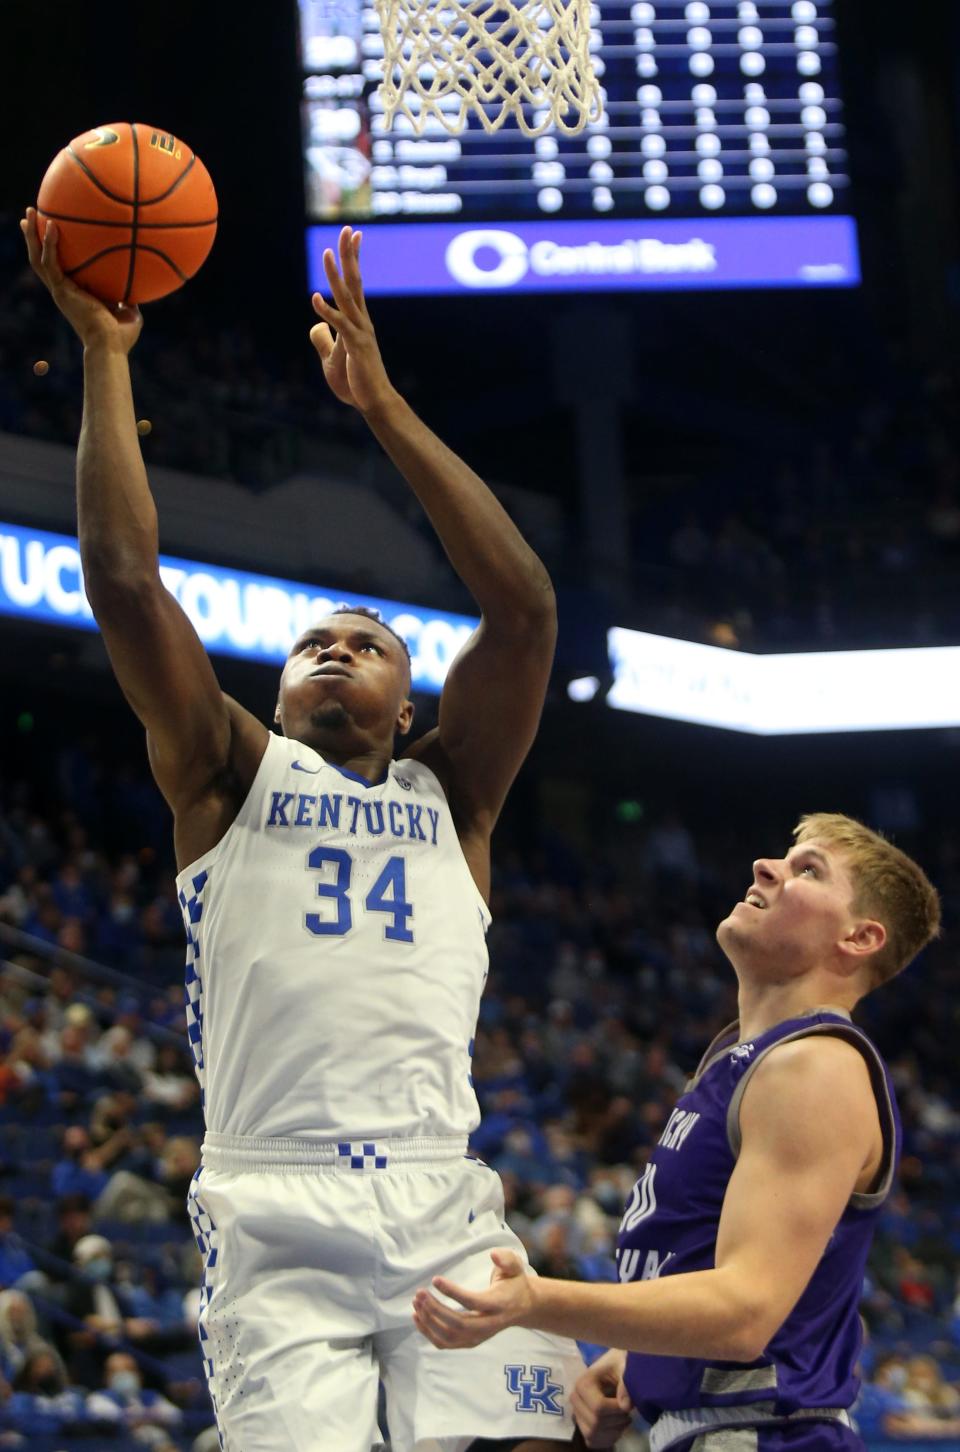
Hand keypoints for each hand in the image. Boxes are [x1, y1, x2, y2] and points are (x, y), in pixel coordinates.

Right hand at [20, 209, 142, 351]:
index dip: (52, 253)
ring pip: (38, 258)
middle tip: (30, 217)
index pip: (58, 270)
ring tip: (30, 212)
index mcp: (74, 295)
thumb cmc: (121, 337)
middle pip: (41, 260)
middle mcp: (63, 291)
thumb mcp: (129, 313)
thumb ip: (130, 299)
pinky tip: (52, 224)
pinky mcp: (61, 290)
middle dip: (34, 238)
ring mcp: (60, 290)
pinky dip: (50, 242)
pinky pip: (51, 261)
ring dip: (32, 235)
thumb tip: (141, 289)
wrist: (110, 346)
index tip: (52, 235)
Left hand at [309, 226, 395, 415]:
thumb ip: (324, 339)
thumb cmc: (357, 382)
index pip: (355, 283)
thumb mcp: (332, 358)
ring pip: (346, 297)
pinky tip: (313, 298)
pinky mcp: (355, 347)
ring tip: (325, 253)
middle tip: (347, 229)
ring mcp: (360, 332)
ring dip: (335, 275)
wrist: (375, 403)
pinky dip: (326, 311)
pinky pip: (339, 325)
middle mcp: (362, 321)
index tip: (353, 235)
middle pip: (354, 281)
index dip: (353, 258)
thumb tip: (316, 325)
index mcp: (358, 321)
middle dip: (349, 255)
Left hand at [412, 1248, 534, 1348]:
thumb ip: (506, 1259)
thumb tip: (493, 1254)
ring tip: (416, 1302)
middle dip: (435, 1309)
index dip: (452, 1292)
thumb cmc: (515, 1282)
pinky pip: (446, 1343)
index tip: (435, 1279)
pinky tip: (418, 1317)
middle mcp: (489, 1325)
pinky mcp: (471, 1342)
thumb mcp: (516, 1266)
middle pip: (458, 1324)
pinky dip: (429, 1333)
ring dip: (429, 1321)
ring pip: (449, 1336)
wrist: (523, 1307)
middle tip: (420, 1293)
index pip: (472, 1302)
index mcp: (499, 1305)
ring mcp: (479, 1337)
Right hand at [570, 1349, 633, 1448]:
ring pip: (591, 1435)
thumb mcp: (625, 1366)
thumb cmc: (620, 1364)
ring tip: (623, 1419)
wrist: (616, 1365)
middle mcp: (576, 1398)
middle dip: (616, 1421)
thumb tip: (625, 1406)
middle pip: (594, 1423)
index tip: (627, 1403)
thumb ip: (626, 1383)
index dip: (616, 1410)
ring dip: (612, 1432)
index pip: (598, 1408)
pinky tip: (617, 1429)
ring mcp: (577, 1413)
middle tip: (627, 1412)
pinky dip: (606, 1440)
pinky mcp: (582, 1424)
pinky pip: (591, 1441)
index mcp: (583, 1383)